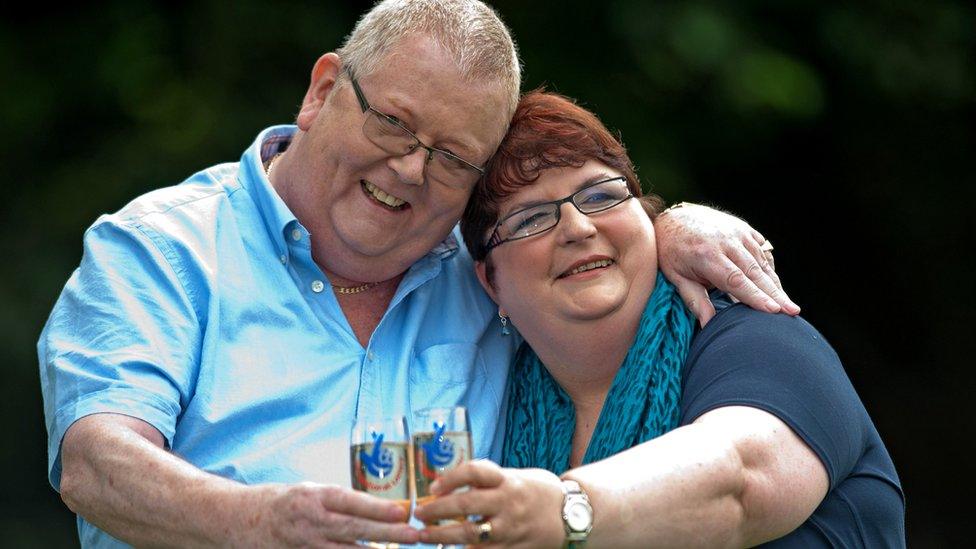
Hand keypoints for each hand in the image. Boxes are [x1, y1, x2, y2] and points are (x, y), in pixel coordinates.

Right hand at [239, 482, 418, 547]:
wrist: (237, 519)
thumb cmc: (280, 502)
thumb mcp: (308, 491)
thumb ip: (338, 501)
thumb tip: (377, 509)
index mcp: (314, 497)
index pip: (352, 502)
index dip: (378, 508)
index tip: (402, 511)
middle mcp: (310, 521)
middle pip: (355, 530)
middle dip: (388, 533)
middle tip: (414, 535)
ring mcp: (303, 546)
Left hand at [414, 460, 564, 547]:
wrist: (572, 514)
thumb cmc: (538, 492)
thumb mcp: (516, 476)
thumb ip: (488, 480)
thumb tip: (449, 485)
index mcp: (508, 480)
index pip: (474, 471)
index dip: (450, 478)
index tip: (432, 488)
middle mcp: (508, 503)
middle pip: (466, 505)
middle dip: (437, 511)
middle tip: (419, 514)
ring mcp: (511, 528)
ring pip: (472, 535)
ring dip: (443, 537)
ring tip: (425, 536)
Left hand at [655, 203, 799, 325]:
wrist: (673, 218)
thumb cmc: (672, 251)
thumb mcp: (675, 276)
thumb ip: (694, 300)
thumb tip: (708, 326)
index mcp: (706, 255)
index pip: (736, 280)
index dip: (756, 296)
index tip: (774, 310)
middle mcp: (725, 241)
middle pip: (755, 272)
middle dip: (775, 293)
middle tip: (792, 312)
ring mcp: (737, 232)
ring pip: (761, 262)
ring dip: (774, 283)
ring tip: (786, 304)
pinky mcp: (744, 229)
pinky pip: (762, 250)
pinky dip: (769, 267)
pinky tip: (774, 284)